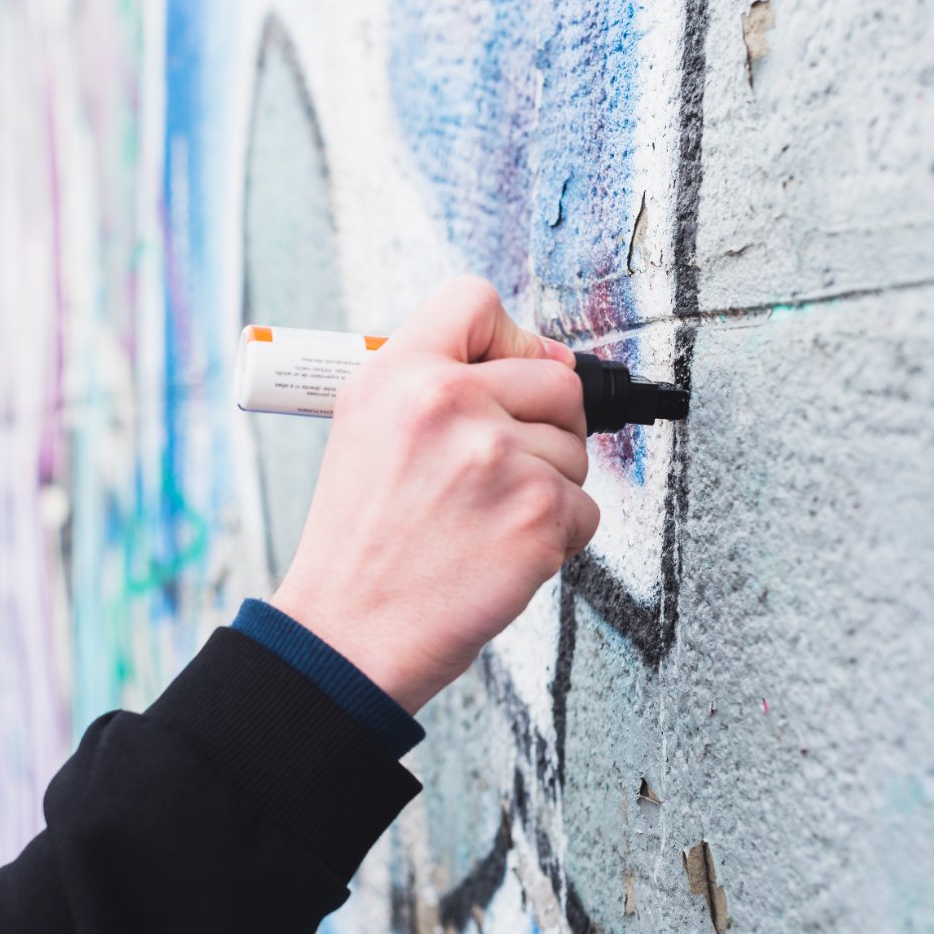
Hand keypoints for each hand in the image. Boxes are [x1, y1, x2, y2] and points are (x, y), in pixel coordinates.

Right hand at [269, 277, 597, 713]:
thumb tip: (548, 362)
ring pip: (575, 449)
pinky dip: (554, 536)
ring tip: (482, 521)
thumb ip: (437, 383)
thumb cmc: (359, 542)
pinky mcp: (538, 514)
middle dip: (541, 426)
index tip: (499, 377)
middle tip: (492, 473)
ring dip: (545, 486)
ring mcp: (497, 457)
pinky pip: (585, 507)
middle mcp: (446, 403)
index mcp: (395, 373)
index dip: (503, 339)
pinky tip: (497, 553)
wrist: (348, 632)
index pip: (475, 300)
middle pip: (554, 378)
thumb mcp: (364, 430)